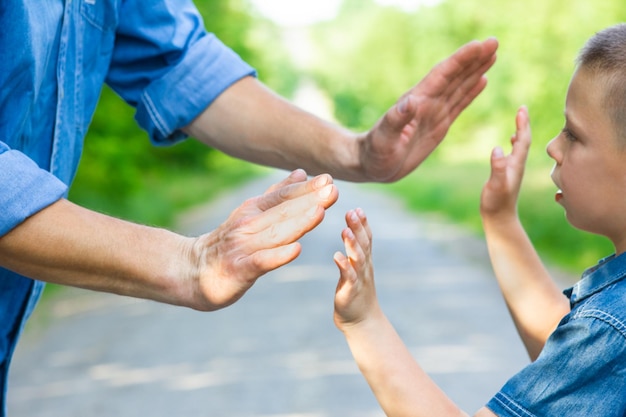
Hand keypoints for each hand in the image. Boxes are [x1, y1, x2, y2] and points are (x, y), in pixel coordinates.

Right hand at [187, 169, 338, 310]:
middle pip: (283, 212)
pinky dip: (278, 256)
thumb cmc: (229, 243)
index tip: (329, 179)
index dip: (306, 189)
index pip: (283, 197)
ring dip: (298, 222)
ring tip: (320, 212)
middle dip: (309, 201)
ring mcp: (243, 247)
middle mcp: (248, 225)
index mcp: (254, 211)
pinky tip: (295, 250)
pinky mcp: (239, 270)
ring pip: (275, 233)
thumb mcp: (251, 214)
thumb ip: (277, 195)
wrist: (192, 271)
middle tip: (332, 189)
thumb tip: (301, 172)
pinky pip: (261, 262)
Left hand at [333, 208, 380, 330]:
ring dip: (353, 244)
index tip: (358, 208)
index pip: (366, 238)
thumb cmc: (355, 293)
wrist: (362, 322)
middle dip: (358, 227)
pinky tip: (337, 256)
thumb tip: (351, 229)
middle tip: (352, 211)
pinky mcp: (351, 292)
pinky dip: (344, 266)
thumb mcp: (356, 268)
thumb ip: (354, 250)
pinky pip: (349, 277)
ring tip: (345, 229)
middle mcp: (364, 267)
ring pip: (358, 258)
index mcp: (364, 261)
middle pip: (364, 244)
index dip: (363, 223)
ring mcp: (359, 279)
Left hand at [359, 38, 497, 181]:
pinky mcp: (438, 125)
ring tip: (493, 53)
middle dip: (474, 59)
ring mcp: (433, 113)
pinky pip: (458, 104)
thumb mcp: (384, 138)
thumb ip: (396, 120)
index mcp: (417, 102)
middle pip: (454, 76)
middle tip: (494, 41)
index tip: (478, 45)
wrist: (372, 164)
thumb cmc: (374, 153)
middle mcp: (427, 103)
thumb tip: (410, 102)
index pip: (442, 76)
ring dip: (476, 70)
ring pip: (459, 87)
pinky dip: (471, 91)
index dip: (460, 60)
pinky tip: (482, 80)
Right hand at [480, 106, 530, 220]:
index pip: (523, 140)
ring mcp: (513, 169)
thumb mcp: (496, 184)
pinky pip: (514, 153)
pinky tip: (510, 140)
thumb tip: (497, 148)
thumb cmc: (496, 202)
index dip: (523, 124)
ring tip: (519, 119)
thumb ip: (497, 167)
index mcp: (516, 164)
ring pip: (520, 146)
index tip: (522, 109)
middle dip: (523, 124)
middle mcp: (517, 164)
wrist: (500, 218)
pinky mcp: (507, 173)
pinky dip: (514, 143)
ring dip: (520, 131)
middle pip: (524, 140)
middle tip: (522, 108)